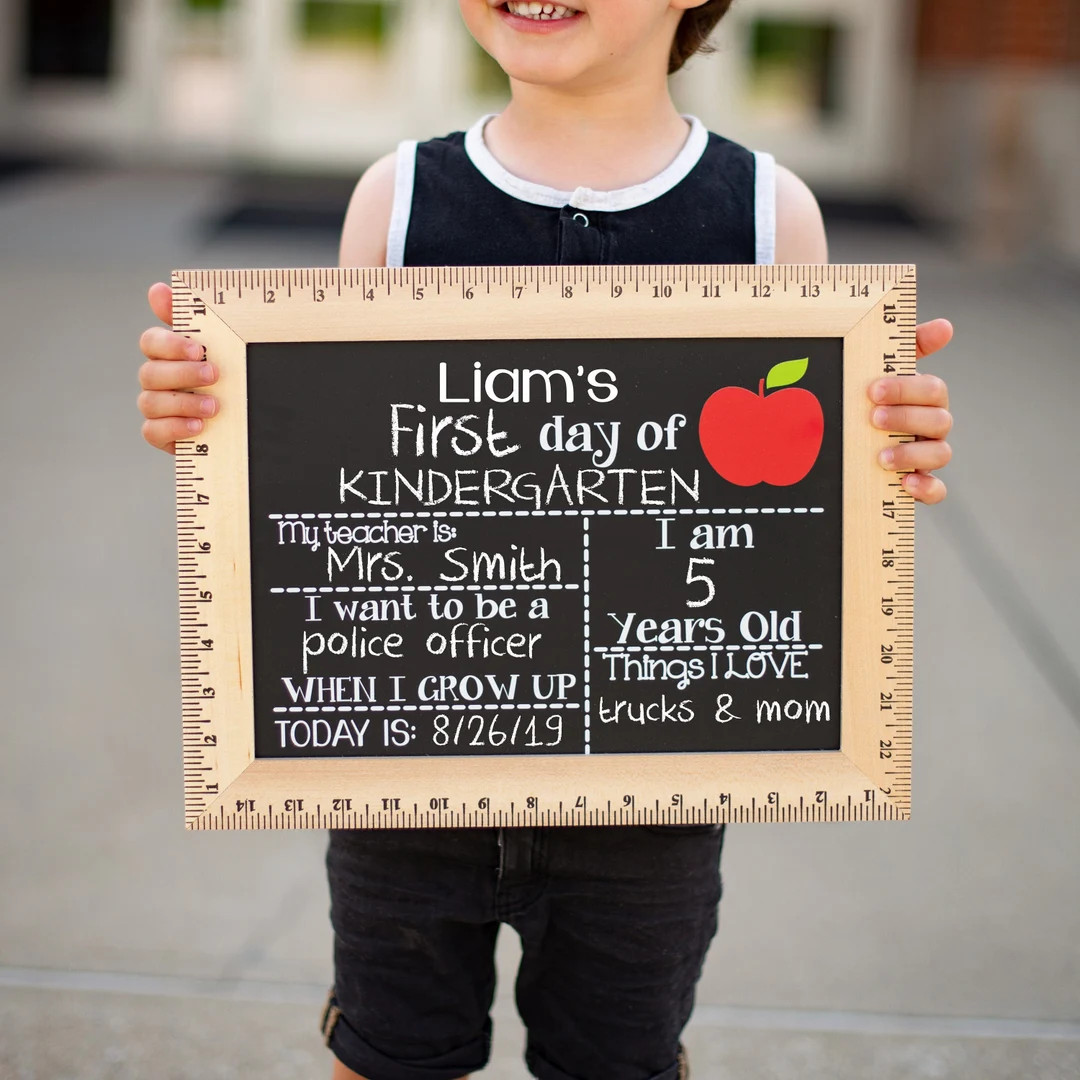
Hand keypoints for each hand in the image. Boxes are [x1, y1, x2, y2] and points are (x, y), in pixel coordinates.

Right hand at [137, 282, 218, 453]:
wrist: (253, 420)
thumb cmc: (231, 375)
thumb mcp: (223, 346)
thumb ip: (195, 318)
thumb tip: (157, 289)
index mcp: (169, 354)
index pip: (151, 341)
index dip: (169, 344)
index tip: (197, 348)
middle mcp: (158, 379)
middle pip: (149, 372)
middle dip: (182, 373)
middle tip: (214, 375)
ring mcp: (158, 407)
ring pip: (149, 402)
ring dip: (182, 403)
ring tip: (213, 407)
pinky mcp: (163, 434)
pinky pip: (152, 431)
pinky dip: (174, 428)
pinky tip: (199, 427)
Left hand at [867, 318, 952, 504]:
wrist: (833, 447)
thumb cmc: (865, 401)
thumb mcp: (877, 370)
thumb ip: (907, 346)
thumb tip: (946, 326)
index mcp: (923, 398)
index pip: (933, 390)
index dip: (907, 389)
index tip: (873, 390)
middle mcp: (930, 426)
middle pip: (940, 420)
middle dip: (907, 418)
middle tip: (873, 419)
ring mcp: (926, 456)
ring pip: (942, 453)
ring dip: (913, 453)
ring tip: (881, 457)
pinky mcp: (918, 484)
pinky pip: (937, 491)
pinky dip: (926, 489)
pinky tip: (905, 483)